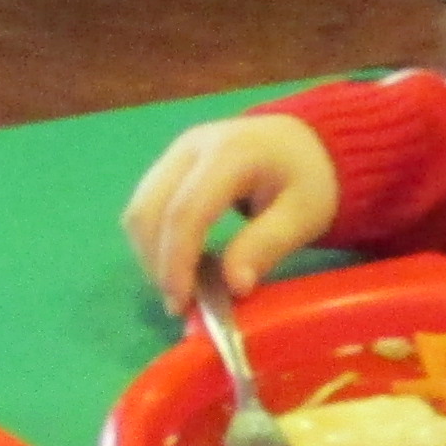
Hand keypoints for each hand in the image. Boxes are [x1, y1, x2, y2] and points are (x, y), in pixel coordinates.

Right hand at [120, 114, 340, 311]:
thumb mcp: (305, 214)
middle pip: (149, 210)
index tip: (181, 303)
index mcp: (229, 153)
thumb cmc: (307, 178)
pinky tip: (180, 263)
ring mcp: (174, 153)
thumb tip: (234, 287)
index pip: (185, 212)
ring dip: (150, 255)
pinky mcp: (167, 164)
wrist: (300, 141)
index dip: (176, 262)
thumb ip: (266, 246)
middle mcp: (190, 147)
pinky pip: (145, 206)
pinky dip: (154, 242)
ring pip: (138, 210)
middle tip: (181, 303)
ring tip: (182, 286)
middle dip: (157, 264)